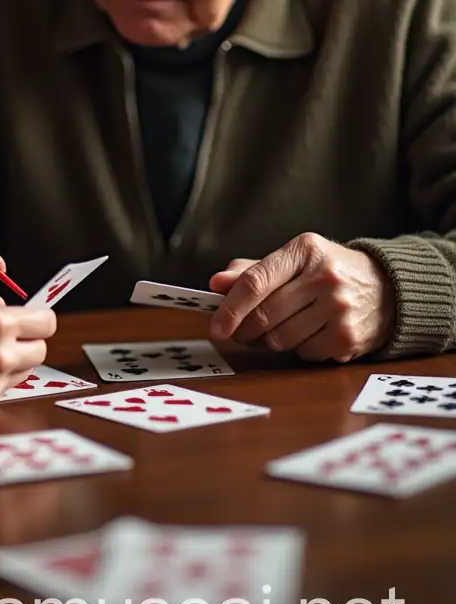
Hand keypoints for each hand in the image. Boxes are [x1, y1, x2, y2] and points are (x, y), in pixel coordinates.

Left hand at [207, 233, 396, 361]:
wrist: (388, 288)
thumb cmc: (328, 272)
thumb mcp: (295, 261)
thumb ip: (254, 271)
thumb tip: (217, 283)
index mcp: (304, 250)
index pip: (256, 282)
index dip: (230, 308)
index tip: (216, 327)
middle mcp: (323, 277)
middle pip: (264, 315)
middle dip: (244, 330)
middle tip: (240, 333)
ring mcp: (338, 308)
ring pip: (280, 338)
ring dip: (270, 341)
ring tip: (279, 329)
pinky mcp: (349, 336)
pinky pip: (304, 353)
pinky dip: (298, 349)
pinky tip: (309, 334)